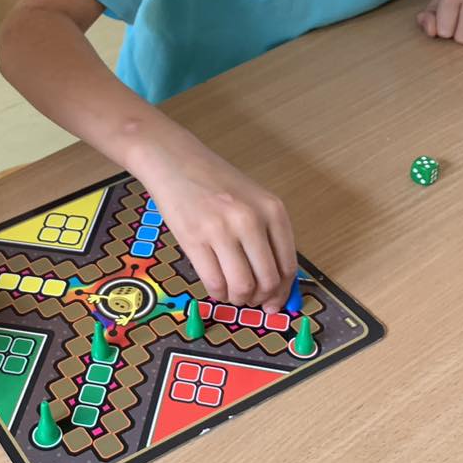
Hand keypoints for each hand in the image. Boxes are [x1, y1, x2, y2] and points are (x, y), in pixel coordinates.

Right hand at [137, 142, 296, 311]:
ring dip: (238, 299)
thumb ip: (266, 235)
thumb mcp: (252, 200)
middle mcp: (251, 220)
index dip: (282, 292)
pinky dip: (217, 294)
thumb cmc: (214, 181)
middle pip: (267, 280)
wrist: (174, 160)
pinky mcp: (194, 239)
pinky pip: (214, 282)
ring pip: (242, 286)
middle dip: (260, 299)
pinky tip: (215, 288)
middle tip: (250, 300)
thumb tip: (274, 283)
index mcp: (272, 210)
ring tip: (232, 294)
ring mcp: (222, 230)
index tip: (274, 301)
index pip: (287, 265)